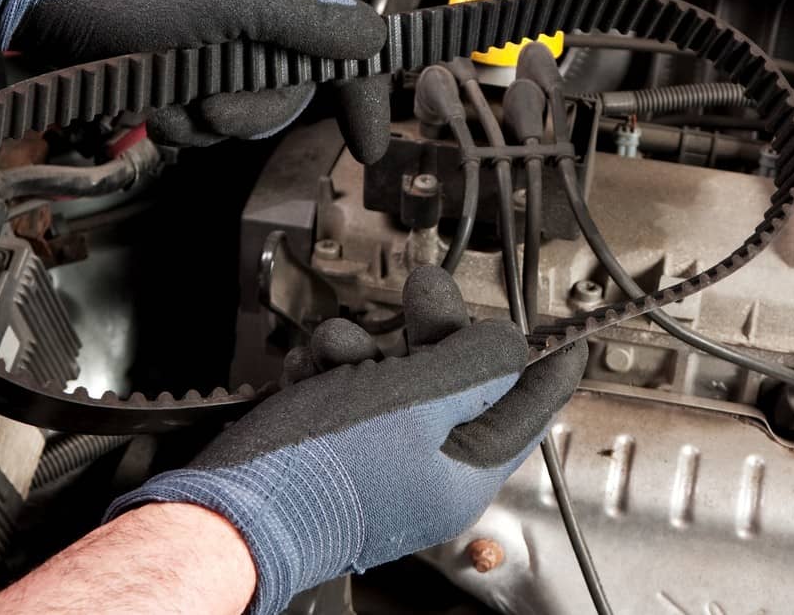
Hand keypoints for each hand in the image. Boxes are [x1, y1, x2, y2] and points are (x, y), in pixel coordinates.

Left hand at [0, 0, 389, 160]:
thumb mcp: (225, 1)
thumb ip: (303, 23)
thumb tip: (375, 41)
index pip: (345, 43)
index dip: (362, 93)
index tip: (369, 145)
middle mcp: (252, 10)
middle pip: (291, 94)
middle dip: (247, 110)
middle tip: (206, 104)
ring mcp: (212, 44)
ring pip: (243, 114)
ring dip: (202, 120)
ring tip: (161, 99)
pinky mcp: (176, 71)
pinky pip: (201, 119)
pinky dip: (174, 121)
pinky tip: (144, 102)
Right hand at [105, 267, 586, 614]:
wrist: (227, 508)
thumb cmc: (320, 469)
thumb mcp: (415, 402)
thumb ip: (473, 366)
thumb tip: (511, 343)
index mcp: (462, 473)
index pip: (526, 411)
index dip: (545, 363)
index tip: (566, 334)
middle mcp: (425, 471)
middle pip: (457, 381)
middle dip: (433, 330)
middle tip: (425, 286)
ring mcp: (378, 460)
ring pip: (396, 377)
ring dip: (366, 346)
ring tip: (336, 347)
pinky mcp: (332, 448)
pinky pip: (348, 392)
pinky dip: (329, 371)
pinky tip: (308, 369)